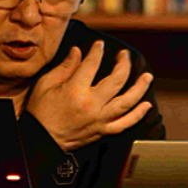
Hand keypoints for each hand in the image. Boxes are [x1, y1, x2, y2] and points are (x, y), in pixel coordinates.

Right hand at [25, 40, 153, 151]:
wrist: (41, 141)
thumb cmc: (40, 112)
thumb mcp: (46, 85)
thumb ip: (65, 67)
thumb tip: (78, 51)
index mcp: (75, 90)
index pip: (92, 64)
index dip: (97, 51)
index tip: (100, 45)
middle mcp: (92, 104)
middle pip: (117, 79)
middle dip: (123, 63)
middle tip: (124, 55)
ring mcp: (99, 119)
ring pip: (127, 101)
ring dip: (140, 87)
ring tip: (147, 77)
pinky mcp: (102, 131)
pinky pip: (125, 124)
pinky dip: (137, 115)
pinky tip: (146, 105)